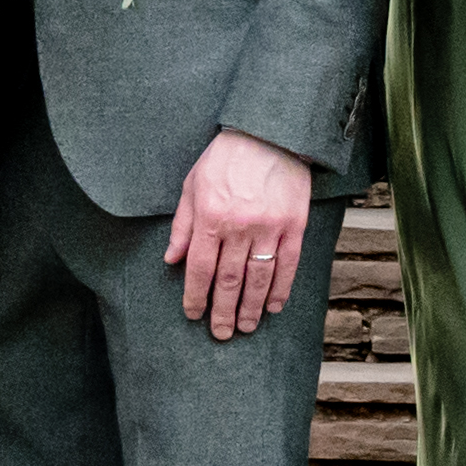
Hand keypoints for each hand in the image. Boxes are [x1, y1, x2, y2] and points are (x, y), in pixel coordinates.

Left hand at [165, 129, 321, 340]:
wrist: (269, 132)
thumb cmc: (226, 157)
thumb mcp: (193, 185)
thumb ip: (182, 225)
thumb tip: (172, 259)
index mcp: (211, 217)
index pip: (200, 268)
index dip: (195, 296)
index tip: (193, 314)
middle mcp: (239, 226)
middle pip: (229, 281)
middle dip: (222, 311)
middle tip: (220, 333)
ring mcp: (269, 228)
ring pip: (258, 279)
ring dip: (251, 308)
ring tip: (245, 326)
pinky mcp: (294, 225)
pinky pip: (288, 265)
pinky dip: (281, 289)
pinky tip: (274, 306)